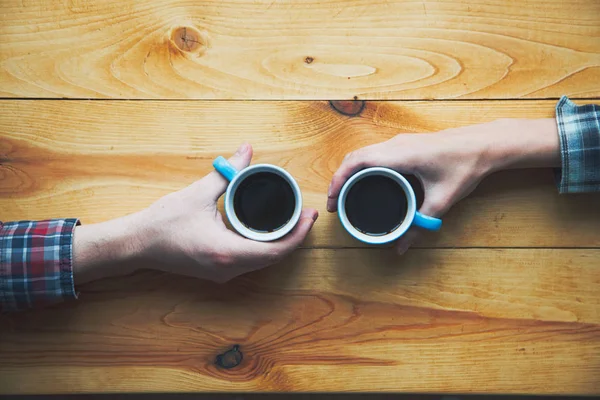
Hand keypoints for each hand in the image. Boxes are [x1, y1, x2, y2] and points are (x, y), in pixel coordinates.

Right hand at [74, 144, 317, 283]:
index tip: (311, 216)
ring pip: (262, 262)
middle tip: (306, 215)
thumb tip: (246, 151)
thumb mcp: (199, 193)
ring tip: (292, 221)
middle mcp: (228, 269)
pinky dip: (264, 248)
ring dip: (280, 244)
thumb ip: (227, 172)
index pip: (276, 250)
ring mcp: (222, 274)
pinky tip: (268, 232)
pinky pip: (250, 263)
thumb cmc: (164, 221)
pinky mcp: (217, 272)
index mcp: (226, 252)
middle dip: (294, 237)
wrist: (137, 244)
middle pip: (274, 258)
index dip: (298, 235)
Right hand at [327, 119, 559, 253]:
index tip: (331, 201)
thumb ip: (419, 225)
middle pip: (354, 157)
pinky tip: (366, 181)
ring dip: (350, 171)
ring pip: (363, 153)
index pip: (355, 163)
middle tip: (335, 203)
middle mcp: (394, 145)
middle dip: (339, 179)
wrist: (485, 144)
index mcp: (398, 155)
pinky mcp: (406, 143)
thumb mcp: (441, 201)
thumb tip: (401, 247)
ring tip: (345, 193)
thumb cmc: (464, 167)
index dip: (337, 181)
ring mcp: (399, 142)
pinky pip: (375, 152)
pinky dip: (362, 166)